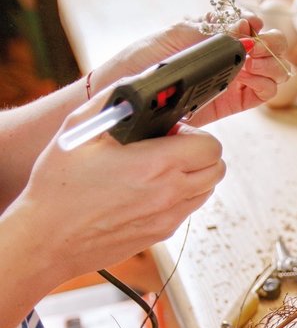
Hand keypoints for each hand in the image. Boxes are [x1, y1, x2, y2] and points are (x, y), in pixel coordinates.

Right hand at [7, 89, 226, 286]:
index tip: (172, 131)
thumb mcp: (80, 130)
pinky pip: (189, 209)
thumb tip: (134, 90)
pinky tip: (150, 188)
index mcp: (156, 165)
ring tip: (160, 168)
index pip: (210, 145)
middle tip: (170, 147)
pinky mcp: (162, 233)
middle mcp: (170, 193)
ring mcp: (169, 217)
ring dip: (194, 175)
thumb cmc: (59, 187)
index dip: (194, 133)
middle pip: (217, 168)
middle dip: (199, 152)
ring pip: (207, 190)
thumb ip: (114, 102)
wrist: (48, 238)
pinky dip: (181, 195)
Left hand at [97, 15, 288, 124]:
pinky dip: (266, 86)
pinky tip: (251, 83)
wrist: (129, 97)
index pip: (251, 25)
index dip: (256, 26)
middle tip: (254, 54)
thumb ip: (209, 33)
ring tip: (251, 70)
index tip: (249, 30)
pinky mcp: (236, 102)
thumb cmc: (143, 61)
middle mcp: (230, 54)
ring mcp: (235, 78)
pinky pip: (264, 93)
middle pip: (270, 46)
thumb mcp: (174, 37)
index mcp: (215, 34)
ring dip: (270, 67)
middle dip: (269, 47)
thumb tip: (243, 30)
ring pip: (273, 70)